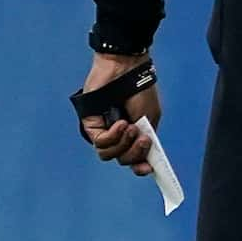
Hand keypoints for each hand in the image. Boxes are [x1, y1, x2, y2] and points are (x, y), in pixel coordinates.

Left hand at [77, 50, 161, 179]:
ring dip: (123, 144)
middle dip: (134, 153)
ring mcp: (104, 130)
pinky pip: (99, 142)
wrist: (126, 70)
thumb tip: (146, 159)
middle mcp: (118, 135)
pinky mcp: (91, 124)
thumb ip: (147, 139)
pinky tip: (121, 123)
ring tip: (130, 126)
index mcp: (134, 134)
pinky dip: (112, 136)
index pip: (134, 157)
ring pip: (108, 155)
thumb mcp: (150, 118)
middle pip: (122, 159)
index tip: (148, 169)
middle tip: (143, 138)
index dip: (140, 166)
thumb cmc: (141, 90)